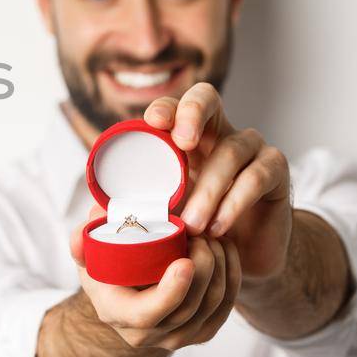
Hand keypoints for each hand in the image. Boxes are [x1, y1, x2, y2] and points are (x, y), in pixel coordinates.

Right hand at [69, 206, 240, 349]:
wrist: (127, 301)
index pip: (148, 314)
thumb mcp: (89, 256)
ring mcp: (178, 337)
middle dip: (204, 267)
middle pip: (188, 307)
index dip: (171, 291)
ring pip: (212, 305)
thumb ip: (83, 238)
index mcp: (119, 315)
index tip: (185, 261)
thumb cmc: (108, 273)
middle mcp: (149, 335)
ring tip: (211, 236)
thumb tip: (94, 218)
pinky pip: (226, 306)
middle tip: (200, 233)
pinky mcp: (202, 332)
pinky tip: (225, 249)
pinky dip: (231, 274)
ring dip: (220, 266)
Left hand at [142, 82, 292, 279]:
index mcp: (189, 138)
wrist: (245, 258)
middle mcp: (220, 134)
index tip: (151, 122)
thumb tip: (80, 228)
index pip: (176, 106)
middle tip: (181, 143)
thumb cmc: (197, 232)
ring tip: (192, 224)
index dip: (166, 107)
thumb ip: (126, 220)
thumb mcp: (160, 222)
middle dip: (192, 113)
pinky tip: (219, 226)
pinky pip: (258, 175)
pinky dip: (236, 201)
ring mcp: (252, 150)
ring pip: (232, 149)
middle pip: (208, 99)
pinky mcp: (276, 172)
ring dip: (210, 188)